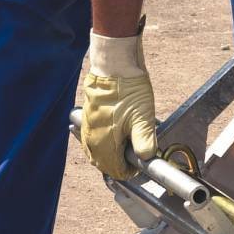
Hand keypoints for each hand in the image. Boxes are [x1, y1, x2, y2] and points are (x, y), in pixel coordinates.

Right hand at [80, 23, 156, 179]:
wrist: (113, 64)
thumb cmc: (128, 89)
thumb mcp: (143, 116)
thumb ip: (144, 141)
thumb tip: (148, 158)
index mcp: (104, 143)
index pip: (114, 169)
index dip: (129, 170)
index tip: (140, 162)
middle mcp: (91, 139)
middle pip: (103, 162)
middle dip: (119, 162)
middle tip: (135, 153)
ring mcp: (86, 127)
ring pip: (97, 150)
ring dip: (110, 152)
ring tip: (127, 143)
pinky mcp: (86, 116)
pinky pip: (93, 137)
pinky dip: (104, 140)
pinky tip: (115, 131)